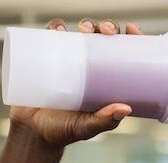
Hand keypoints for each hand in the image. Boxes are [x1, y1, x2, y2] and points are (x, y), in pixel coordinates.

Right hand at [8, 18, 143, 147]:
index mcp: (106, 79)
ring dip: (87, 24)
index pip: (123, 53)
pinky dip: (55, 28)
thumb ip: (104, 120)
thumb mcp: (88, 127)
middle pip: (103, 38)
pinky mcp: (46, 59)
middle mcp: (89, 66)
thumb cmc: (66, 130)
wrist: (34, 133)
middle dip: (108, 27)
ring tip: (85, 30)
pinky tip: (59, 29)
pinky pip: (50, 37)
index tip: (133, 30)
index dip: (131, 38)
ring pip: (80, 34)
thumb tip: (125, 109)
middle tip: (107, 32)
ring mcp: (68, 61)